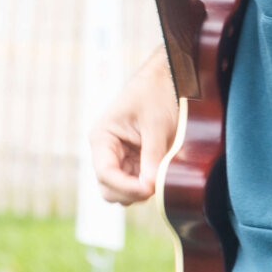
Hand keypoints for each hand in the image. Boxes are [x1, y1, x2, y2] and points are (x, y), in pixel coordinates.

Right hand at [91, 51, 180, 203]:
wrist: (168, 79)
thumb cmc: (157, 94)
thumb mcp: (157, 125)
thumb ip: (153, 156)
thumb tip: (151, 186)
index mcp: (102, 137)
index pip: (105, 172)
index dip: (125, 186)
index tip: (149, 188)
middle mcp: (107, 151)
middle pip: (109, 188)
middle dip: (131, 192)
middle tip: (156, 187)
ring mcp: (121, 159)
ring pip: (123, 191)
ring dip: (141, 191)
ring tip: (162, 178)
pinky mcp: (136, 162)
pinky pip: (138, 184)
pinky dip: (149, 185)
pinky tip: (164, 175)